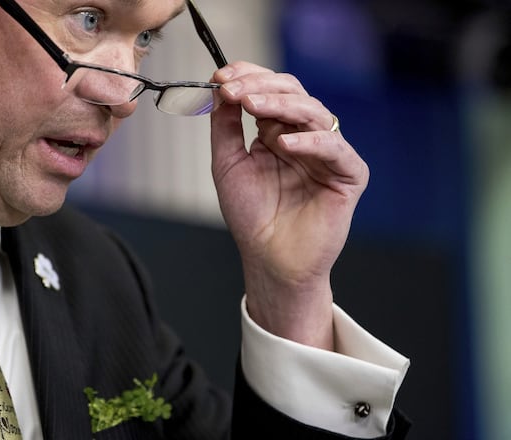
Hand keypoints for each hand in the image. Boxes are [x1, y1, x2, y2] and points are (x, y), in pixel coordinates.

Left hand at [210, 62, 368, 349]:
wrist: (270, 260)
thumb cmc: (252, 216)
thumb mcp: (227, 164)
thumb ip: (225, 126)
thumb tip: (221, 89)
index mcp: (278, 132)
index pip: (269, 91)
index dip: (248, 77)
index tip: (220, 76)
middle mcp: (304, 136)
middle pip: (292, 93)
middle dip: (260, 86)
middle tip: (233, 89)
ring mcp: (328, 153)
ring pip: (313, 112)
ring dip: (280, 105)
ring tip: (252, 106)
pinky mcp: (348, 174)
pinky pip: (334, 148)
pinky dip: (309, 142)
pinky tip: (283, 144)